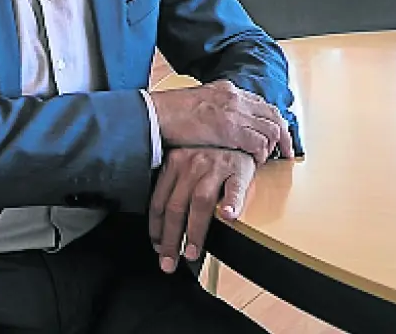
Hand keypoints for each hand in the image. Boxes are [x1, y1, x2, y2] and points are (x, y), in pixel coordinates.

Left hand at [148, 147, 255, 272]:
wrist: (240, 134)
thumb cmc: (212, 153)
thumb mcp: (187, 162)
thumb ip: (175, 186)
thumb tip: (163, 224)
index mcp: (175, 162)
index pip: (159, 201)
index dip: (156, 228)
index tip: (157, 247)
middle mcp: (192, 163)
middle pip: (175, 206)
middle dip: (170, 238)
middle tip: (170, 261)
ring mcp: (216, 166)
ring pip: (200, 202)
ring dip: (194, 231)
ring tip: (191, 252)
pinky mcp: (239, 170)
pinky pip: (235, 189)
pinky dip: (231, 204)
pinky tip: (228, 217)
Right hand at [149, 80, 293, 164]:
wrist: (156, 114)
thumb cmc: (170, 113)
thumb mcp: (199, 103)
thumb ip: (216, 108)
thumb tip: (222, 121)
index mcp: (228, 90)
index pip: (261, 104)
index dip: (274, 121)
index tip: (279, 135)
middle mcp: (235, 98)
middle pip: (273, 115)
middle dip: (284, 135)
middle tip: (288, 152)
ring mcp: (234, 113)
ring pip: (271, 129)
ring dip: (273, 146)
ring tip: (269, 159)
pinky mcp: (230, 130)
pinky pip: (259, 143)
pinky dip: (262, 154)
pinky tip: (257, 161)